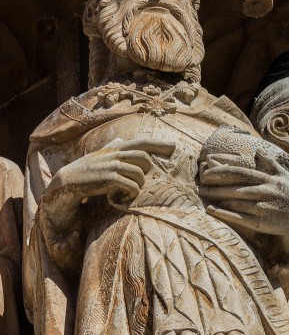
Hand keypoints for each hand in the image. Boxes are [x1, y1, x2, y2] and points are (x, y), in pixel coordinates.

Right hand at [41, 138, 174, 232]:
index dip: (158, 144)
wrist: (68, 181)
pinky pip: (131, 186)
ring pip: (139, 174)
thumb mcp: (99, 154)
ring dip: (140, 183)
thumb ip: (110, 147)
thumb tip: (118, 139)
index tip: (173, 147)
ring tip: (132, 189)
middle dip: (149, 168)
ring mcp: (112, 166)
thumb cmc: (86, 168)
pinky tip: (126, 195)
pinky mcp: (110, 179)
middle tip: (144, 178)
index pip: (141, 142)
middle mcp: (115, 155)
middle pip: (144, 158)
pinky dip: (133, 192)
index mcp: (115, 149)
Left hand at [198, 154, 288, 256]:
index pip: (242, 173)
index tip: (207, 171)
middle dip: (216, 185)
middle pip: (236, 187)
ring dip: (217, 197)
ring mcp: (263, 207)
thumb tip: (257, 151)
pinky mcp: (261, 222)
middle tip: (200, 184)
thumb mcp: (285, 177)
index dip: (223, 171)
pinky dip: (224, 213)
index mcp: (269, 180)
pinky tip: (211, 209)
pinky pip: (239, 217)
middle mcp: (266, 192)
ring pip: (236, 201)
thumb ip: (270, 163)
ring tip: (203, 194)